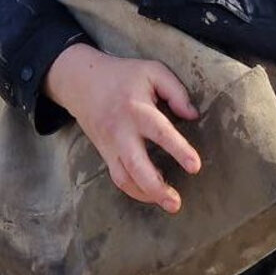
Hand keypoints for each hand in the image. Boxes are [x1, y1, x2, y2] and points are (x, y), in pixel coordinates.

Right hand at [44, 44, 200, 212]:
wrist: (80, 82)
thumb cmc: (123, 75)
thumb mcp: (152, 71)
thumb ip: (175, 91)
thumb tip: (193, 115)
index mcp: (137, 109)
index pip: (160, 132)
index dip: (178, 150)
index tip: (195, 167)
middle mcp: (121, 131)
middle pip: (136, 166)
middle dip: (156, 188)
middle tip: (176, 204)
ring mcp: (110, 145)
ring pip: (123, 179)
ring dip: (145, 195)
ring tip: (169, 202)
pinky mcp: (104, 153)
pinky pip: (118, 177)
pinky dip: (134, 190)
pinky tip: (152, 193)